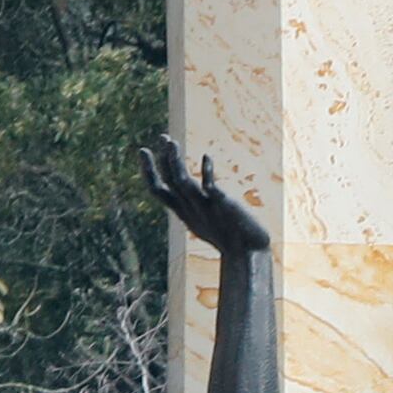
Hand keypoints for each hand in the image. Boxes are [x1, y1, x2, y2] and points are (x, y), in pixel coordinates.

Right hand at [142, 138, 269, 255]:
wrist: (248, 255)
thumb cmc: (230, 239)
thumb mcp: (205, 222)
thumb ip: (198, 207)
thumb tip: (198, 193)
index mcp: (183, 212)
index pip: (158, 190)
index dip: (148, 171)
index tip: (144, 151)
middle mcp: (190, 209)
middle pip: (167, 183)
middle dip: (160, 160)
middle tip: (162, 136)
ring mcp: (204, 207)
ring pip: (182, 182)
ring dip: (174, 161)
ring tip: (171, 142)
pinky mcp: (222, 205)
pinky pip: (209, 186)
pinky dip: (206, 171)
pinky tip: (206, 156)